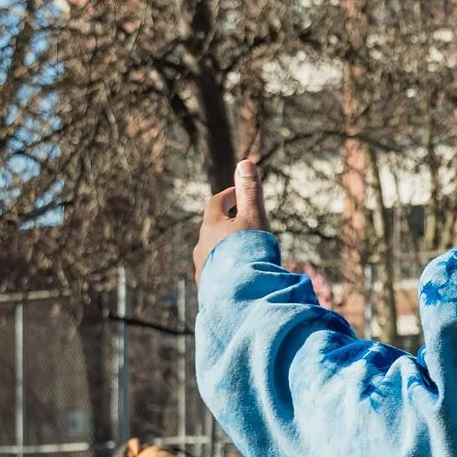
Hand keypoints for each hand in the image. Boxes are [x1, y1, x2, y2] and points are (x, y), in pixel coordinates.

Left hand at [193, 157, 266, 285]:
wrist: (241, 295)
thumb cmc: (249, 252)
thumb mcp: (254, 218)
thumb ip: (250, 192)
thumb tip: (244, 161)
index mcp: (212, 226)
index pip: (216, 203)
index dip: (228, 196)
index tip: (238, 194)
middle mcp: (202, 246)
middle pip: (211, 228)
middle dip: (225, 223)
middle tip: (241, 223)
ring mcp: (202, 269)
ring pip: (211, 253)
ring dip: (223, 249)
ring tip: (240, 253)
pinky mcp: (207, 289)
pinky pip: (214, 274)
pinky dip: (224, 269)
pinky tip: (236, 277)